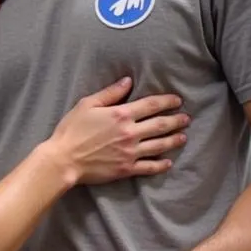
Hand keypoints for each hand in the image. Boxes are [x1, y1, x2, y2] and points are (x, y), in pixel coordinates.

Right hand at [50, 77, 190, 185]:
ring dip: (174, 140)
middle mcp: (130, 133)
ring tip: (183, 137)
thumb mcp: (87, 105)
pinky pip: (149, 167)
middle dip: (176, 120)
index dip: (167, 101)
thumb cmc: (71, 130)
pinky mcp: (126, 169)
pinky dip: (161, 164)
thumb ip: (109, 93)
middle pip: (160, 125)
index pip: (151, 105)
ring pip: (160, 145)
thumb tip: (127, 81)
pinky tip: (168, 162)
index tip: (178, 100)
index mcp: (121, 115)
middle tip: (186, 118)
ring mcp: (130, 152)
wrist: (64, 160)